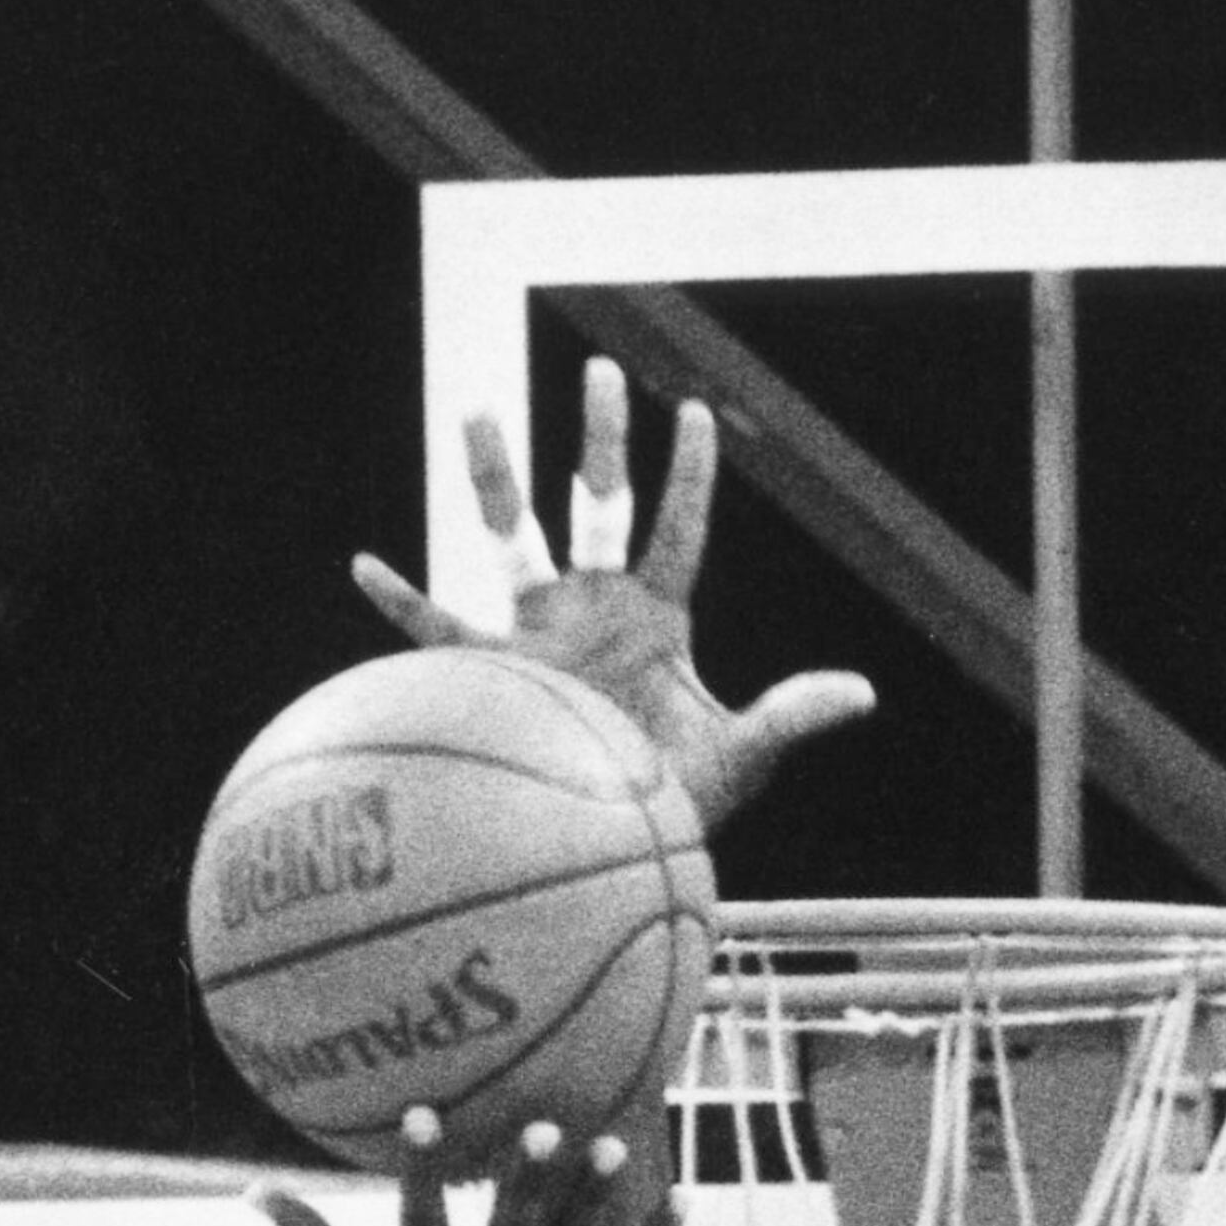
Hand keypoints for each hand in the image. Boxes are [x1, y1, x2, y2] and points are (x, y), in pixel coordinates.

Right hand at [354, 355, 871, 848]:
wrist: (609, 855)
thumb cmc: (674, 805)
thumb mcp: (738, 758)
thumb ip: (790, 716)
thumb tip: (861, 693)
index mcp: (656, 615)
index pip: (678, 528)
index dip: (689, 475)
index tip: (694, 412)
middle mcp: (594, 606)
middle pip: (596, 504)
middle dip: (599, 439)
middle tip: (602, 370)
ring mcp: (540, 634)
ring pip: (513, 536)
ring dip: (499, 475)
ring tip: (480, 407)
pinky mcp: (495, 675)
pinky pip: (438, 633)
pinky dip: (400, 603)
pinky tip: (365, 566)